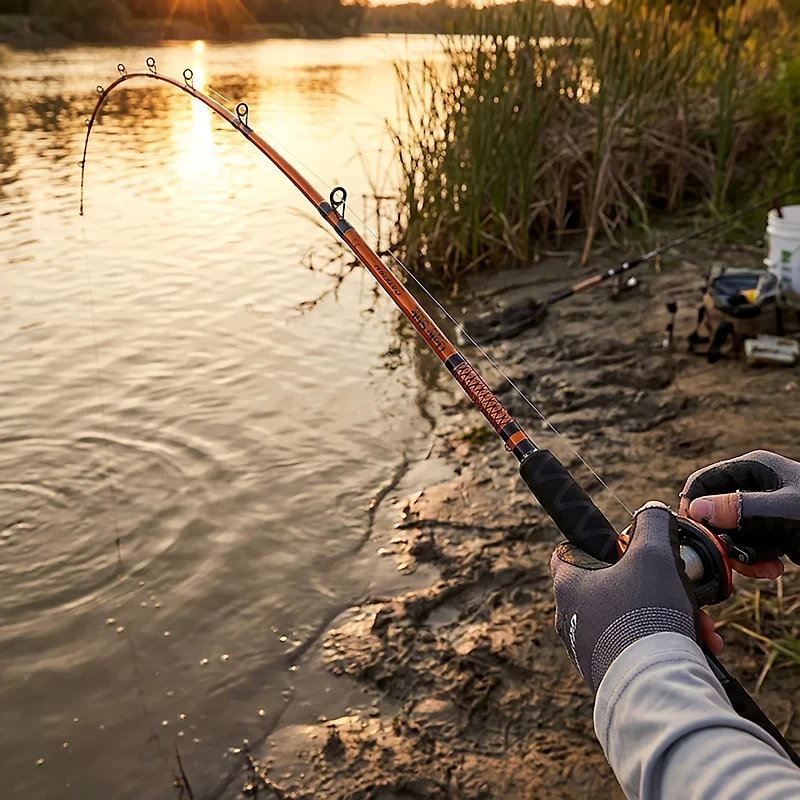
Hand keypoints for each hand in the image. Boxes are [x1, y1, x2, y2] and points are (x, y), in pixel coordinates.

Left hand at [550, 502, 700, 692]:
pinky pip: (635, 647)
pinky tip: (695, 646)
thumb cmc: (645, 614)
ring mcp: (585, 647)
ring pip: (629, 616)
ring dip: (665, 614)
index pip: (569, 550)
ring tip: (699, 626)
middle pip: (611, 585)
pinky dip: (662, 642)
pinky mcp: (606, 673)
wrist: (652, 687)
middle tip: (679, 589)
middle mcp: (568, 616)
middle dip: (653, 585)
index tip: (628, 548)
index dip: (600, 543)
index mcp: (568, 583)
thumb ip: (652, 524)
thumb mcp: (653, 554)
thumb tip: (652, 512)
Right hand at [678, 450, 799, 579]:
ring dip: (740, 554)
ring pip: (730, 533)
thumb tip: (696, 509)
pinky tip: (774, 568)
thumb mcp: (784, 512)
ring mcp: (764, 511)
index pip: (703, 481)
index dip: (694, 506)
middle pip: (713, 511)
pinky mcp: (774, 533)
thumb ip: (739, 509)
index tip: (695, 533)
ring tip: (763, 567)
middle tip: (731, 557)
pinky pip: (750, 546)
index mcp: (753, 469)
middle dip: (720, 538)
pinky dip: (756, 561)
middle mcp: (754, 487)